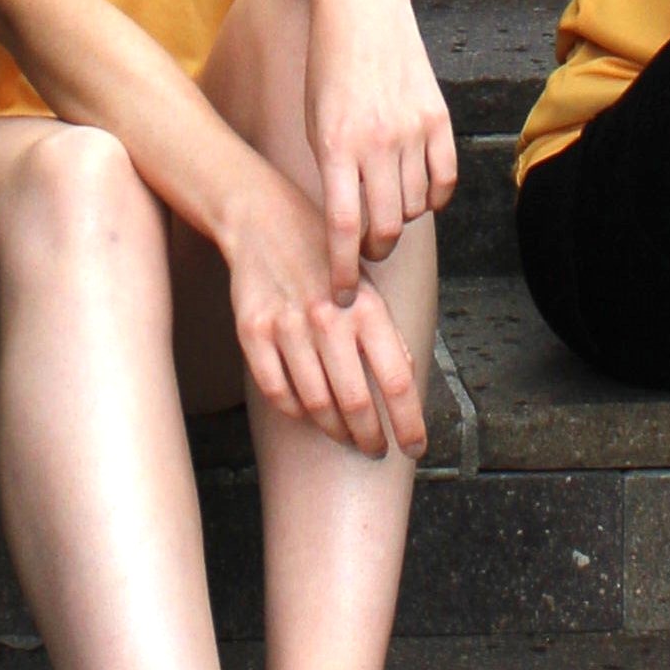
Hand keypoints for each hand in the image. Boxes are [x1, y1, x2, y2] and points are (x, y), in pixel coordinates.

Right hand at [223, 162, 426, 457]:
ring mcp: (288, 327)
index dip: (410, 423)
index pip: (396, 381)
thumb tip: (404, 382)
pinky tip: (310, 415)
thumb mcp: (367, 285)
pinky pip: (278, 393)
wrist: (263, 218)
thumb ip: (385, 333)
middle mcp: (329, 318)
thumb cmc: (324, 258)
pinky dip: (297, 414)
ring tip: (348, 437)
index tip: (416, 447)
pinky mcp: (253, 333)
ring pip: (316, 405)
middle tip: (377, 450)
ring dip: (337, 432)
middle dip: (370, 438)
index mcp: (366, 307)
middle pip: (356, 403)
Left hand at [304, 0, 458, 286]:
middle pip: (384, 227)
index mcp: (335, 144)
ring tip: (387, 212)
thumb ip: (332, 173)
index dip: (341, 270)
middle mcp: (376, 141)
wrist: (360, 6)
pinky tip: (418, 194)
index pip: (341, 227)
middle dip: (373, 250)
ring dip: (401, 220)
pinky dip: (433, 199)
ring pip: (415, 208)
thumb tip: (345, 227)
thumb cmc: (327, 67)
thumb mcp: (314, 122)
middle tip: (366, 252)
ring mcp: (412, 129)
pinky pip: (444, 182)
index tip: (340, 297)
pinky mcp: (439, 117)